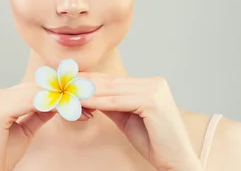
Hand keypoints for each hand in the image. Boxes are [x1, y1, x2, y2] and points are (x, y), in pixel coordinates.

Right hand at [0, 82, 90, 170]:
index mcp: (4, 96)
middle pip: (42, 87)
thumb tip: (59, 100)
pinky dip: (56, 105)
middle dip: (69, 94)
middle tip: (94, 100)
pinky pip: (35, 102)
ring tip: (88, 106)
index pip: (40, 87)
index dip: (64, 91)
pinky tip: (73, 111)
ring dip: (67, 99)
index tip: (87, 97)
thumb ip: (39, 111)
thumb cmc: (2, 154)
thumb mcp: (26, 129)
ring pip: (41, 93)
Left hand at [78, 73, 201, 170]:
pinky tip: (83, 102)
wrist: (176, 160)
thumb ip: (113, 105)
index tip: (71, 81)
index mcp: (152, 84)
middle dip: (86, 84)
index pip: (115, 79)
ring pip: (113, 90)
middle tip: (64, 84)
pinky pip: (118, 102)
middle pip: (112, 82)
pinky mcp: (152, 102)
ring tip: (68, 93)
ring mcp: (155, 91)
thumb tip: (91, 94)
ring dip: (88, 92)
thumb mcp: (128, 119)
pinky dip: (98, 102)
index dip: (91, 80)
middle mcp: (155, 83)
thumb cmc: (155, 142)